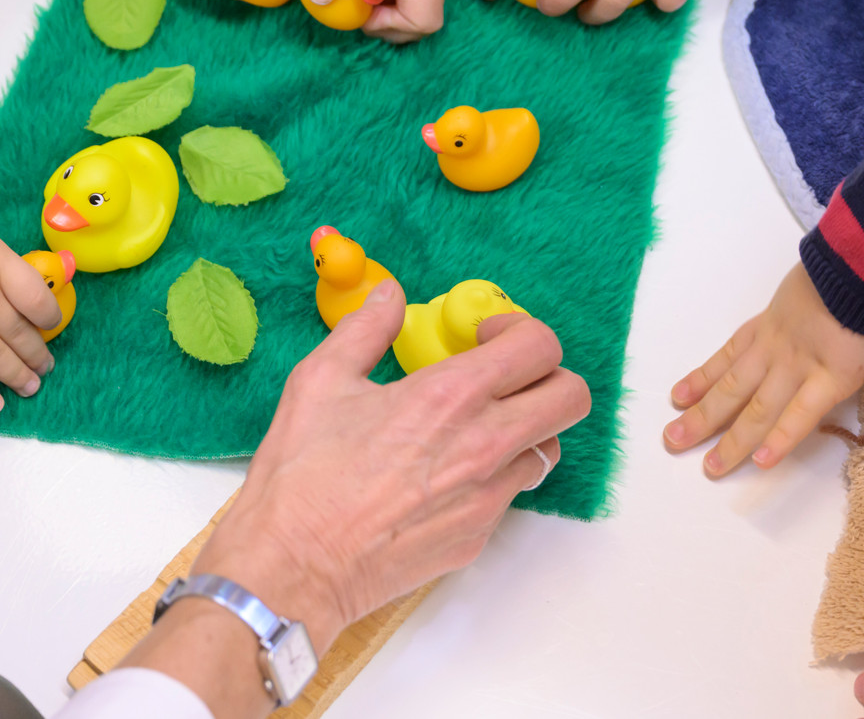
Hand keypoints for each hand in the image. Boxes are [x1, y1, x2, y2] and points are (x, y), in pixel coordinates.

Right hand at [132, 283, 588, 717]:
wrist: (292, 570)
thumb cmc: (302, 477)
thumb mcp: (321, 380)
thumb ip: (366, 328)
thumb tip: (389, 294)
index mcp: (451, 396)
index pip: (539, 346)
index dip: (521, 330)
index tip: (486, 337)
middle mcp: (485, 445)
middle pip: (571, 397)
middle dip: (547, 376)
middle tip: (503, 376)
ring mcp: (488, 496)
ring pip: (548, 448)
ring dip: (524, 428)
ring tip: (473, 426)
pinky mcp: (478, 536)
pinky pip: (511, 494)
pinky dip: (494, 475)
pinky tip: (444, 474)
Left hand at [663, 262, 863, 475]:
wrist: (862, 265)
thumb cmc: (843, 270)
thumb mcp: (808, 283)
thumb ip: (799, 306)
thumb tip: (804, 316)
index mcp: (770, 324)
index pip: (727, 356)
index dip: (701, 379)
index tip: (677, 398)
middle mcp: (774, 349)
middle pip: (731, 388)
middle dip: (701, 417)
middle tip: (672, 441)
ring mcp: (799, 366)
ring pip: (757, 409)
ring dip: (732, 440)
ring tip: (710, 468)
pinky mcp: (831, 380)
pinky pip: (800, 416)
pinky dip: (779, 441)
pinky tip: (760, 463)